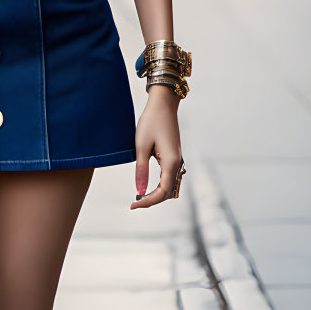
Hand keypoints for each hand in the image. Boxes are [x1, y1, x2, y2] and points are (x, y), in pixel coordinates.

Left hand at [130, 88, 183, 209]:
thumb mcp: (141, 146)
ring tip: (140, 196)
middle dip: (153, 200)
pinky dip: (160, 185)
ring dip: (158, 194)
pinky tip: (148, 184)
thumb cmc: (151, 122)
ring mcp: (177, 160)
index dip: (148, 201)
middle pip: (169, 192)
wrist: (163, 104)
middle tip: (134, 203)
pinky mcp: (174, 156)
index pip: (162, 192)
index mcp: (170, 162)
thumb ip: (141, 170)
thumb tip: (139, 191)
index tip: (133, 205)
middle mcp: (177, 163)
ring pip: (171, 186)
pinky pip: (169, 176)